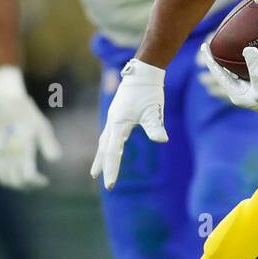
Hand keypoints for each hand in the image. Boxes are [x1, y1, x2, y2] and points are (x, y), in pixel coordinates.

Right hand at [0, 66, 61, 189]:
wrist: (5, 104)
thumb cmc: (27, 116)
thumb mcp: (42, 127)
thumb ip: (48, 144)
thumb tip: (55, 160)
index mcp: (22, 149)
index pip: (27, 175)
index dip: (36, 182)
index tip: (45, 181)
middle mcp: (9, 154)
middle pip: (16, 181)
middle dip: (28, 186)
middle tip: (38, 183)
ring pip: (4, 179)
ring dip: (16, 185)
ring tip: (27, 183)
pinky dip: (3, 178)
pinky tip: (12, 178)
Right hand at [91, 58, 167, 189]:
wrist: (142, 73)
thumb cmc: (149, 91)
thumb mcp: (154, 109)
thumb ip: (155, 126)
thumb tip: (162, 140)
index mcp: (118, 124)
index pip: (113, 152)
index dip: (111, 169)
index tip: (110, 185)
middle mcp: (112, 123)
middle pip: (105, 149)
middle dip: (104, 166)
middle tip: (103, 183)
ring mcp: (113, 119)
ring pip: (104, 143)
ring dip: (101, 158)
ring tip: (95, 172)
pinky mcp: (117, 117)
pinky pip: (108, 137)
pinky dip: (106, 148)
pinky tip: (108, 152)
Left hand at [199, 43, 257, 130]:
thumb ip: (255, 69)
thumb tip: (247, 49)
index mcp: (238, 94)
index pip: (219, 74)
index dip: (210, 60)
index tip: (204, 45)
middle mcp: (243, 90)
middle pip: (225, 71)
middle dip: (219, 57)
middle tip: (214, 41)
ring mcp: (252, 86)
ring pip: (236, 69)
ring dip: (231, 58)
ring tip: (226, 44)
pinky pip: (249, 67)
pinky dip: (245, 58)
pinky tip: (246, 49)